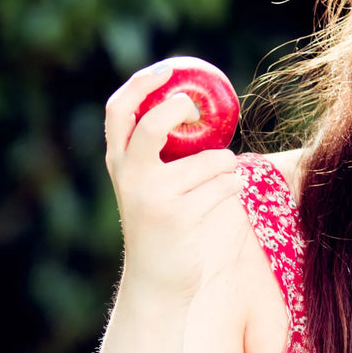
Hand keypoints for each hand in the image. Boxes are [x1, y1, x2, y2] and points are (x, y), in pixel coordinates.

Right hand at [104, 63, 241, 301]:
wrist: (157, 283)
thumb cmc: (162, 226)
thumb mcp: (148, 186)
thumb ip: (159, 153)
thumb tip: (195, 108)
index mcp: (119, 164)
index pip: (118, 110)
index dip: (142, 83)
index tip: (168, 69)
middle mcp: (130, 177)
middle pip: (152, 124)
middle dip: (178, 108)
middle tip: (197, 111)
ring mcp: (154, 197)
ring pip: (211, 159)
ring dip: (228, 165)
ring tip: (222, 181)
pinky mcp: (181, 216)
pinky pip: (225, 185)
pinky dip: (233, 186)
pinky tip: (224, 199)